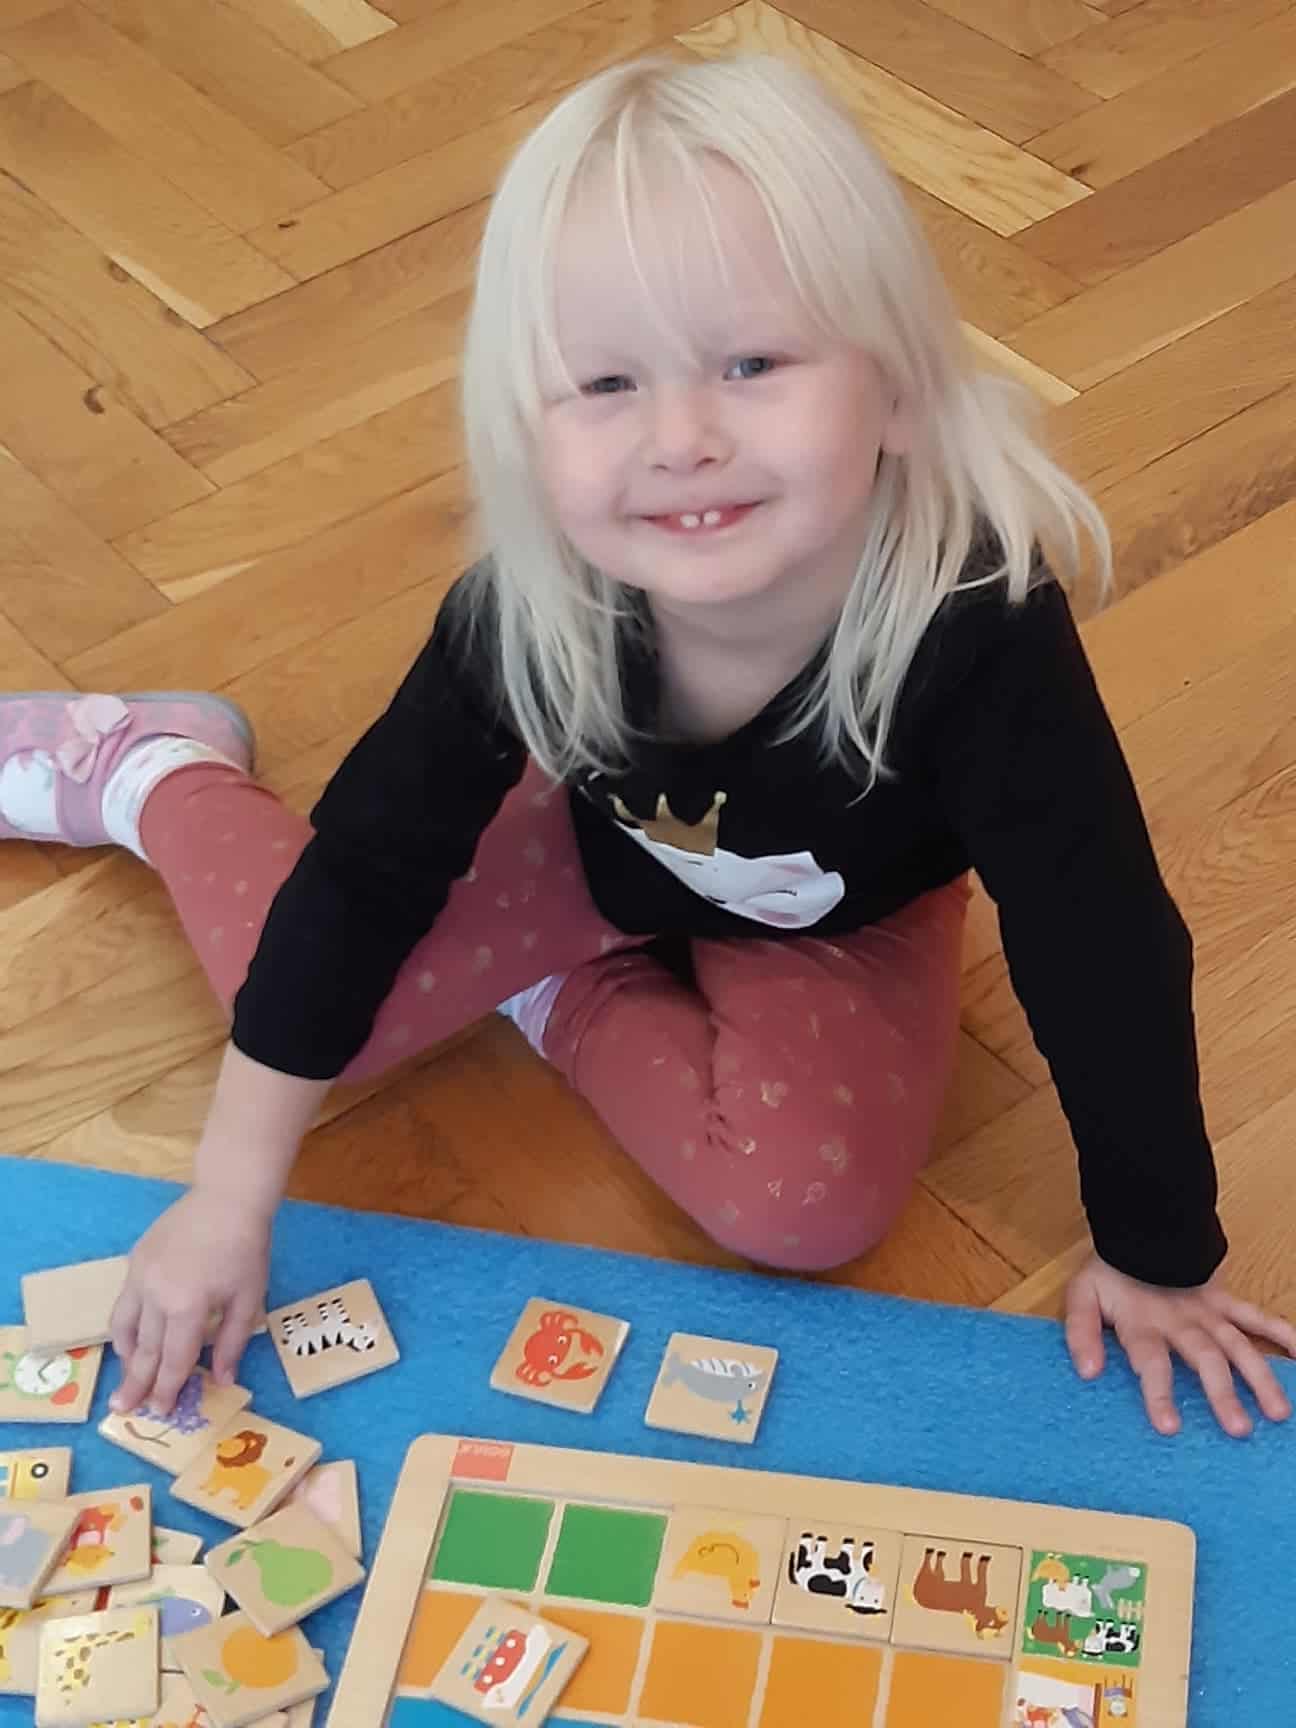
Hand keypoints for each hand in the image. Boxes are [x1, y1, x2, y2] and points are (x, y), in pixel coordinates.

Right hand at [109, 1186, 270, 1417]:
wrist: (228, 1198)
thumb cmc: (246, 1248)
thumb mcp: (248, 1298)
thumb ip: (231, 1342)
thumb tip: (221, 1380)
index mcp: (187, 1306)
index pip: (173, 1359)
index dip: (167, 1388)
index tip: (159, 1412)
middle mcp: (156, 1295)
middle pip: (145, 1349)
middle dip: (135, 1382)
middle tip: (122, 1409)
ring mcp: (140, 1276)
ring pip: (124, 1326)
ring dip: (125, 1355)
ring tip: (126, 1376)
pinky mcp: (135, 1260)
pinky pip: (124, 1302)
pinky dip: (125, 1325)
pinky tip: (131, 1337)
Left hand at [1065, 1251, 1295, 1436]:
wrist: (1135, 1231)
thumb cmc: (1110, 1274)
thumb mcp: (1081, 1296)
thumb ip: (1081, 1332)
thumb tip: (1087, 1372)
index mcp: (1143, 1323)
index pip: (1151, 1361)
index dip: (1159, 1393)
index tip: (1171, 1427)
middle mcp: (1180, 1320)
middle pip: (1204, 1357)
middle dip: (1222, 1392)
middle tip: (1239, 1429)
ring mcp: (1207, 1311)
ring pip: (1238, 1344)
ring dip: (1259, 1376)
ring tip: (1278, 1411)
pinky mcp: (1224, 1301)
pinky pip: (1256, 1316)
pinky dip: (1282, 1333)